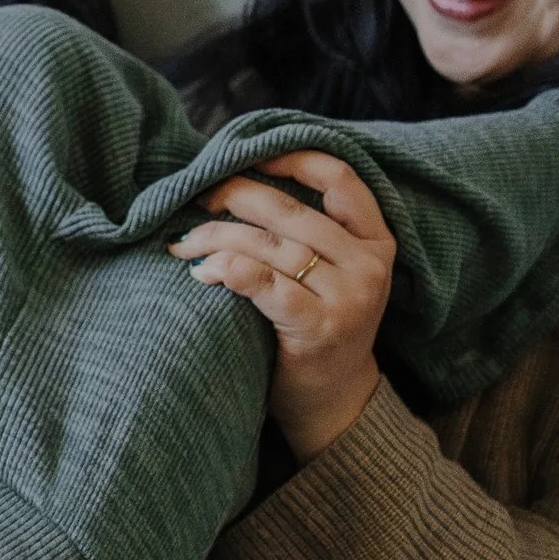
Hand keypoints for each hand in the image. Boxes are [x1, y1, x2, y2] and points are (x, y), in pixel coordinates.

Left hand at [169, 149, 394, 459]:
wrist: (335, 402)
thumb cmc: (318, 327)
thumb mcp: (331, 273)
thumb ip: (305, 232)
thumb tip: (233, 180)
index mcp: (376, 240)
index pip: (340, 179)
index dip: (292, 159)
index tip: (248, 157)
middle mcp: (368, 265)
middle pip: (289, 212)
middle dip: (232, 199)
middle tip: (194, 201)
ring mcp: (349, 297)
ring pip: (269, 247)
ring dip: (215, 239)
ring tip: (182, 245)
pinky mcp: (321, 328)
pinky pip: (267, 286)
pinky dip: (229, 271)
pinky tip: (202, 272)